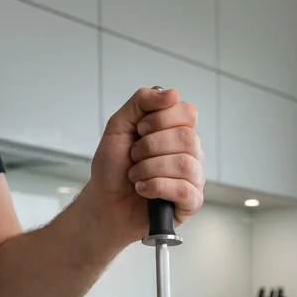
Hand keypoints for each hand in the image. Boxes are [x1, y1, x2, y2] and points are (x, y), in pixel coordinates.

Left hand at [81, 87, 204, 246]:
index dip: (161, 119)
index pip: (188, 112)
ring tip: (136, 176)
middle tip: (134, 156)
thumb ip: (142, 102)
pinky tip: (143, 190)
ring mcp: (193, 178)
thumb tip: (172, 93)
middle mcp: (190, 153)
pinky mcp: (190, 202)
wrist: (104, 203)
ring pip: (184, 164)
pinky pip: (183, 190)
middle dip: (150, 146)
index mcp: (177, 132)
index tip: (140, 130)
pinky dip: (156, 188)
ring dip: (149, 168)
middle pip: (187, 137)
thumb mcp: (119, 125)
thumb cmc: (113, 168)